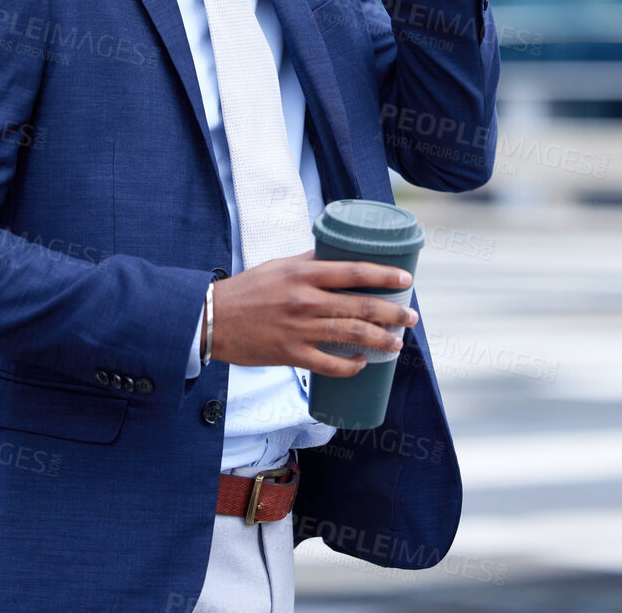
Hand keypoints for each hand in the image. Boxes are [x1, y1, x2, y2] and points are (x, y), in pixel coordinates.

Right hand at [208, 250, 418, 376]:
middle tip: (411, 317)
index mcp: (304, 274)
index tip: (406, 280)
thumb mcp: (279, 266)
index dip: (385, 276)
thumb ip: (310, 262)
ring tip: (396, 344)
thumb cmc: (247, 289)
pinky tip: (362, 364)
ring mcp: (298, 330)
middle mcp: (305, 300)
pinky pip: (328, 364)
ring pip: (351, 336)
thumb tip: (339, 255)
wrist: (211, 319)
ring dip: (380, 341)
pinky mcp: (289, 355)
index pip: (355, 272)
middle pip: (360, 307)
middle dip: (392, 314)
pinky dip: (350, 366)